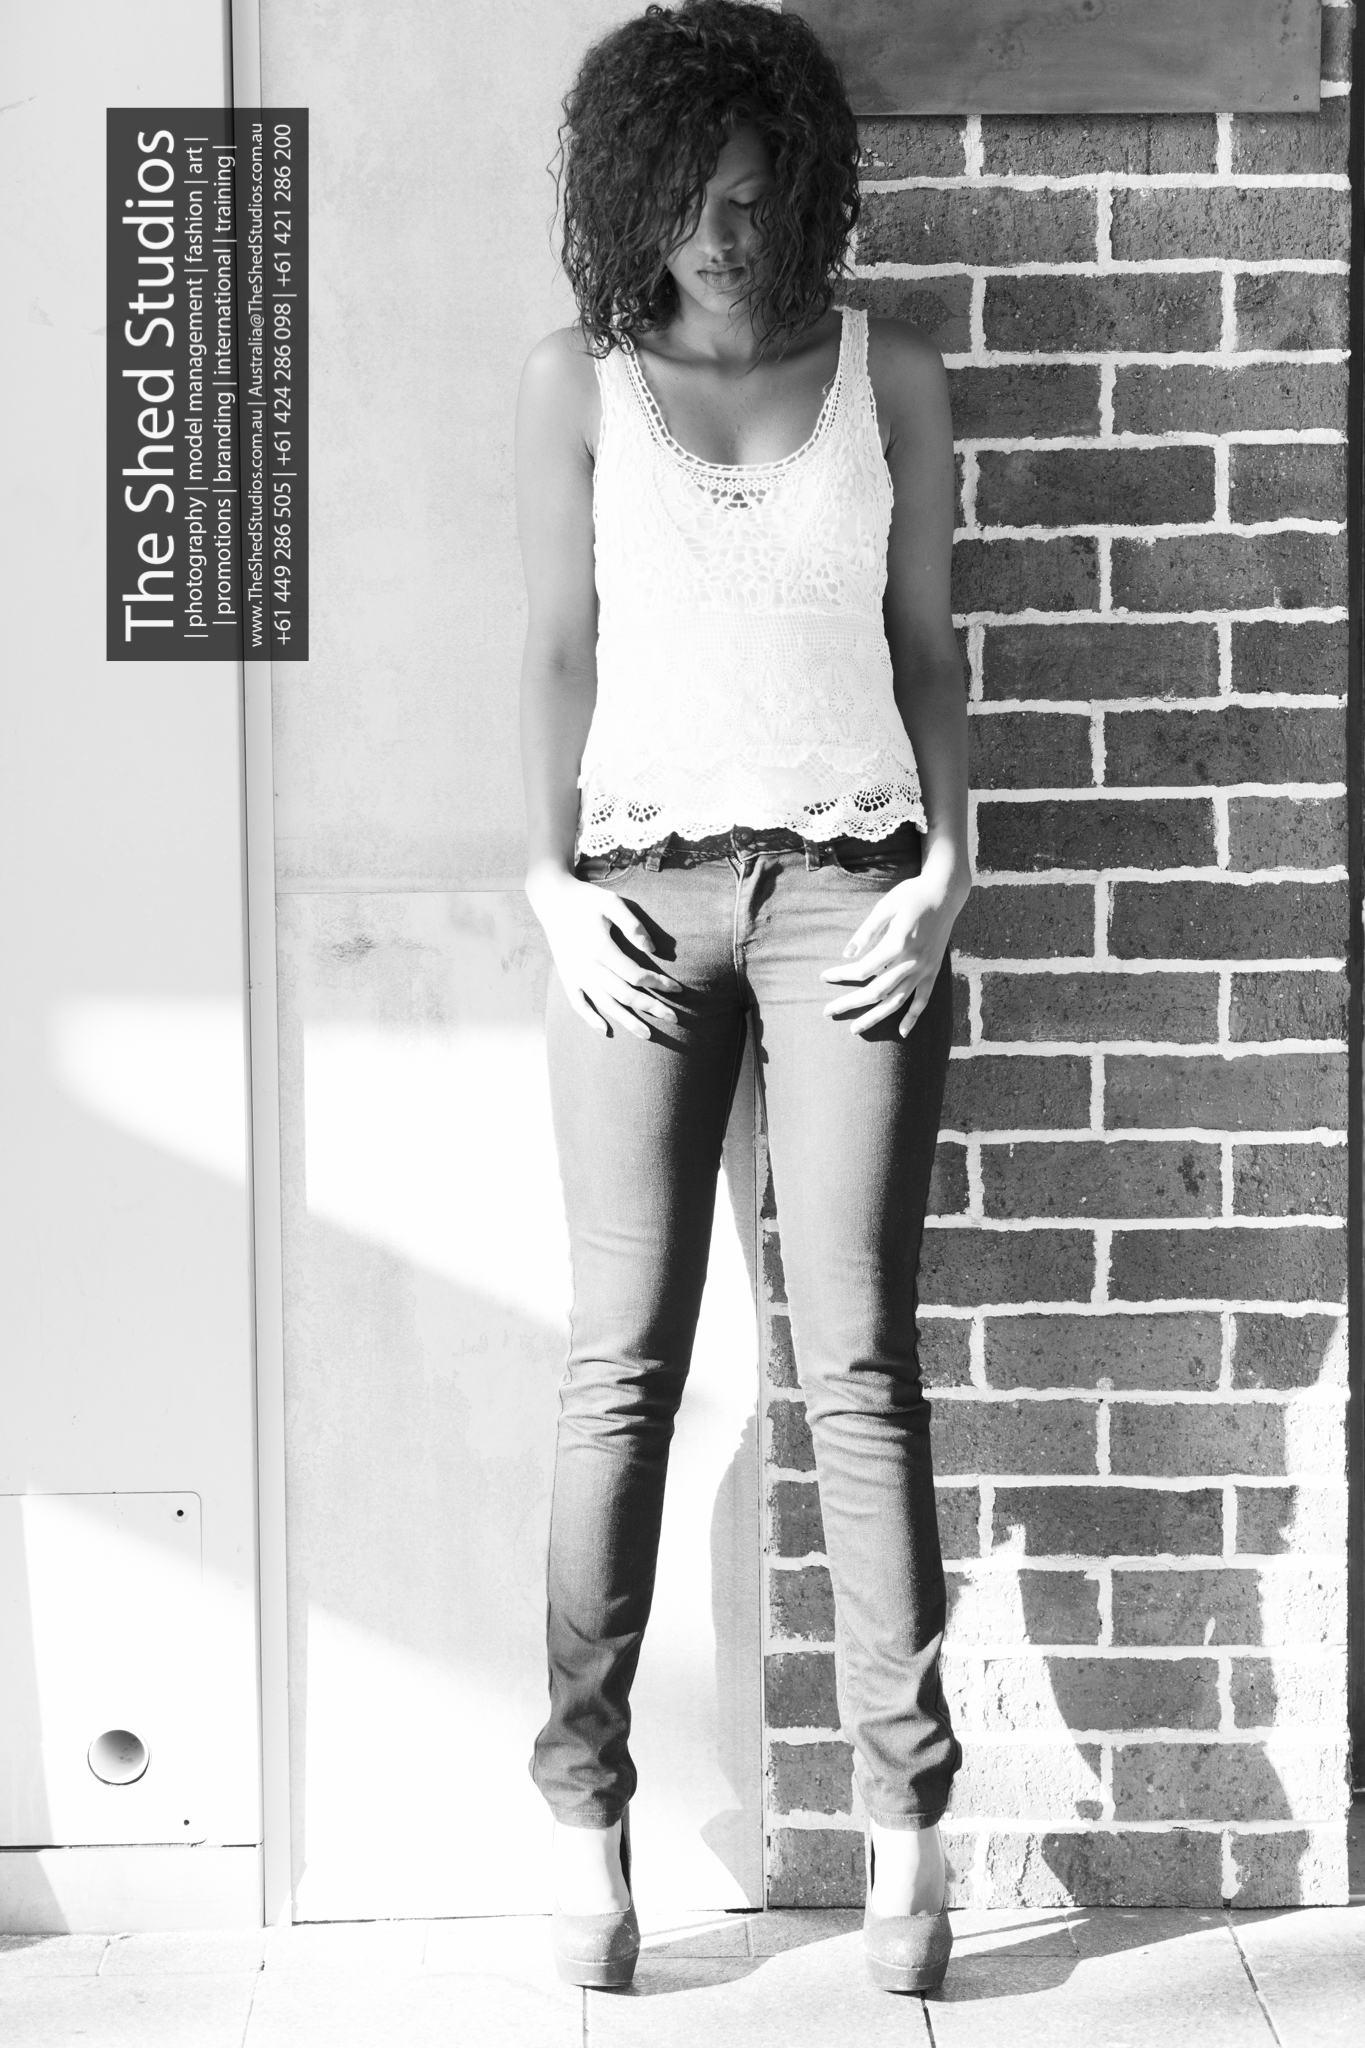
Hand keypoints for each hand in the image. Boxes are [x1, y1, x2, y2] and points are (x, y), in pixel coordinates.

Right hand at [527, 866, 681, 1039]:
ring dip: (628, 1021)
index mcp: (601, 949)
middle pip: (625, 995)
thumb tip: (652, 949)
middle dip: (652, 1008)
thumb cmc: (586, 899)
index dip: (659, 983)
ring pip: (605, 1004)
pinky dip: (591, 1019)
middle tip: (674, 1018)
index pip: (636, 975)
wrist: (551, 899)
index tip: (677, 989)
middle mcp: (588, 967)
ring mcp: (576, 974)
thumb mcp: (611, 902)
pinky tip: (605, 1031)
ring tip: (647, 1035)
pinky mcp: (567, 977)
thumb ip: (632, 924)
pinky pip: (578, 1004)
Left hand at [819, 862, 967, 1037]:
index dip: (842, 974)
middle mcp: (912, 961)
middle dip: (849, 1003)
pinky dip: (913, 1017)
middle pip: (876, 991)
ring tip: (855, 1029)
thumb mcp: (885, 906)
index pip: (864, 969)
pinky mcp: (933, 971)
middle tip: (827, 1011)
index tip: (824, 976)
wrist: (945, 893)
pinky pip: (923, 1000)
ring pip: (897, 1001)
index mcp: (898, 943)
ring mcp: (924, 968)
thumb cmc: (911, 895)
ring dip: (875, 1017)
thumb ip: (866, 931)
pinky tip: (902, 1033)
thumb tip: (847, 954)